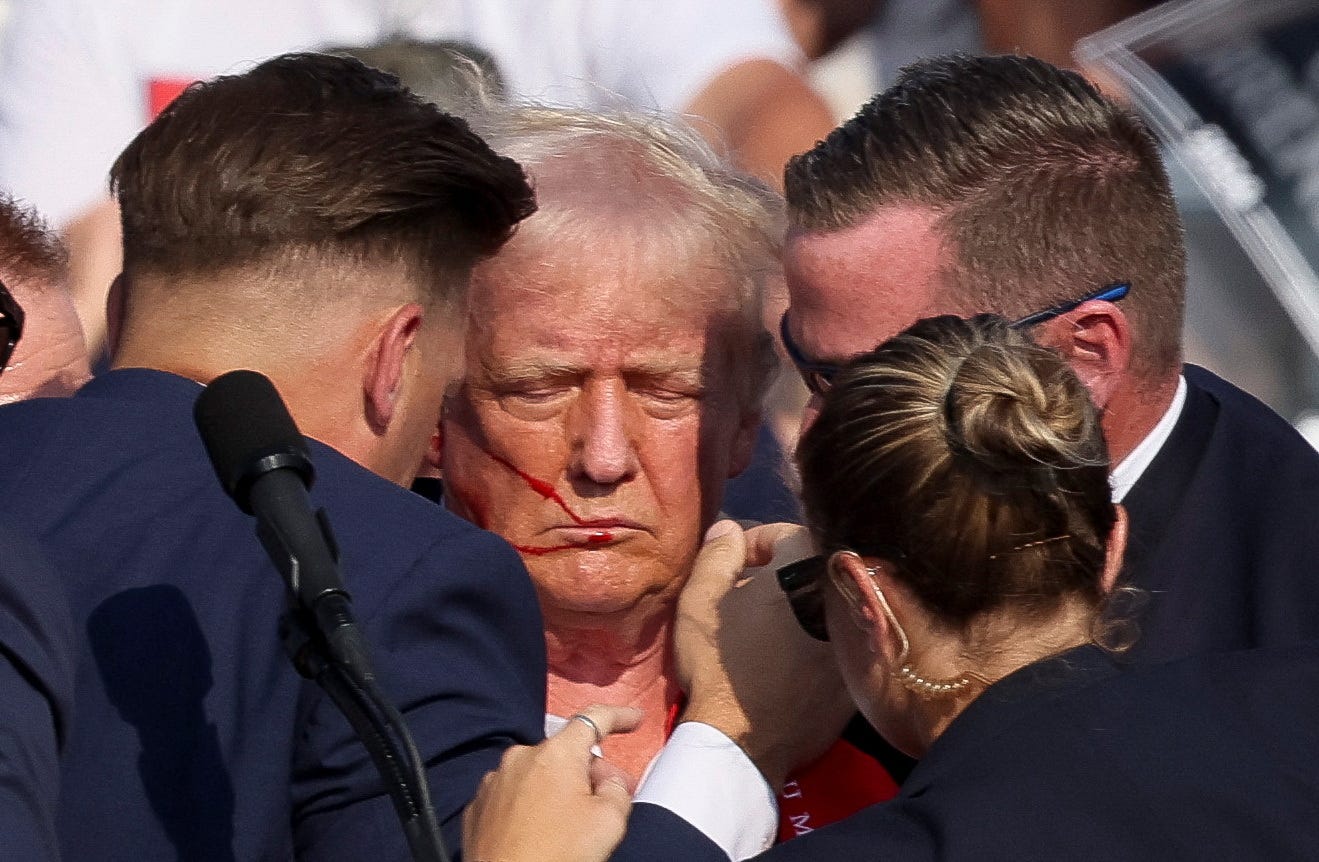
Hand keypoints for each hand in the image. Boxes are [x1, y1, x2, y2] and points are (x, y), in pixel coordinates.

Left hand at [462, 705, 641, 861]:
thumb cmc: (555, 855)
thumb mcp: (609, 822)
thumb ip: (617, 790)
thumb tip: (609, 783)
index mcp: (556, 753)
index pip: (594, 719)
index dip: (619, 716)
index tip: (633, 719)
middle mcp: (521, 758)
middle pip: (567, 752)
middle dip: (590, 771)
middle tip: (609, 799)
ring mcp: (495, 782)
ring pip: (538, 774)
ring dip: (558, 790)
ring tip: (569, 826)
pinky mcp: (479, 807)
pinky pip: (514, 795)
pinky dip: (530, 806)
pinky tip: (540, 833)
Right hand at [674, 521, 853, 789]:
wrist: (743, 742)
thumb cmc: (718, 664)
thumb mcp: (700, 600)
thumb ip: (717, 553)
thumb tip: (729, 529)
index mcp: (807, 568)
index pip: (786, 534)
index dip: (753, 545)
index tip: (733, 568)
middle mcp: (842, 596)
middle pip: (810, 571)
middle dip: (779, 577)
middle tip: (747, 599)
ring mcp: (856, 639)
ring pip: (825, 606)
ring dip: (799, 609)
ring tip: (766, 632)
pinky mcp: (859, 676)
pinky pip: (836, 644)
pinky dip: (815, 644)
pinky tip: (787, 663)